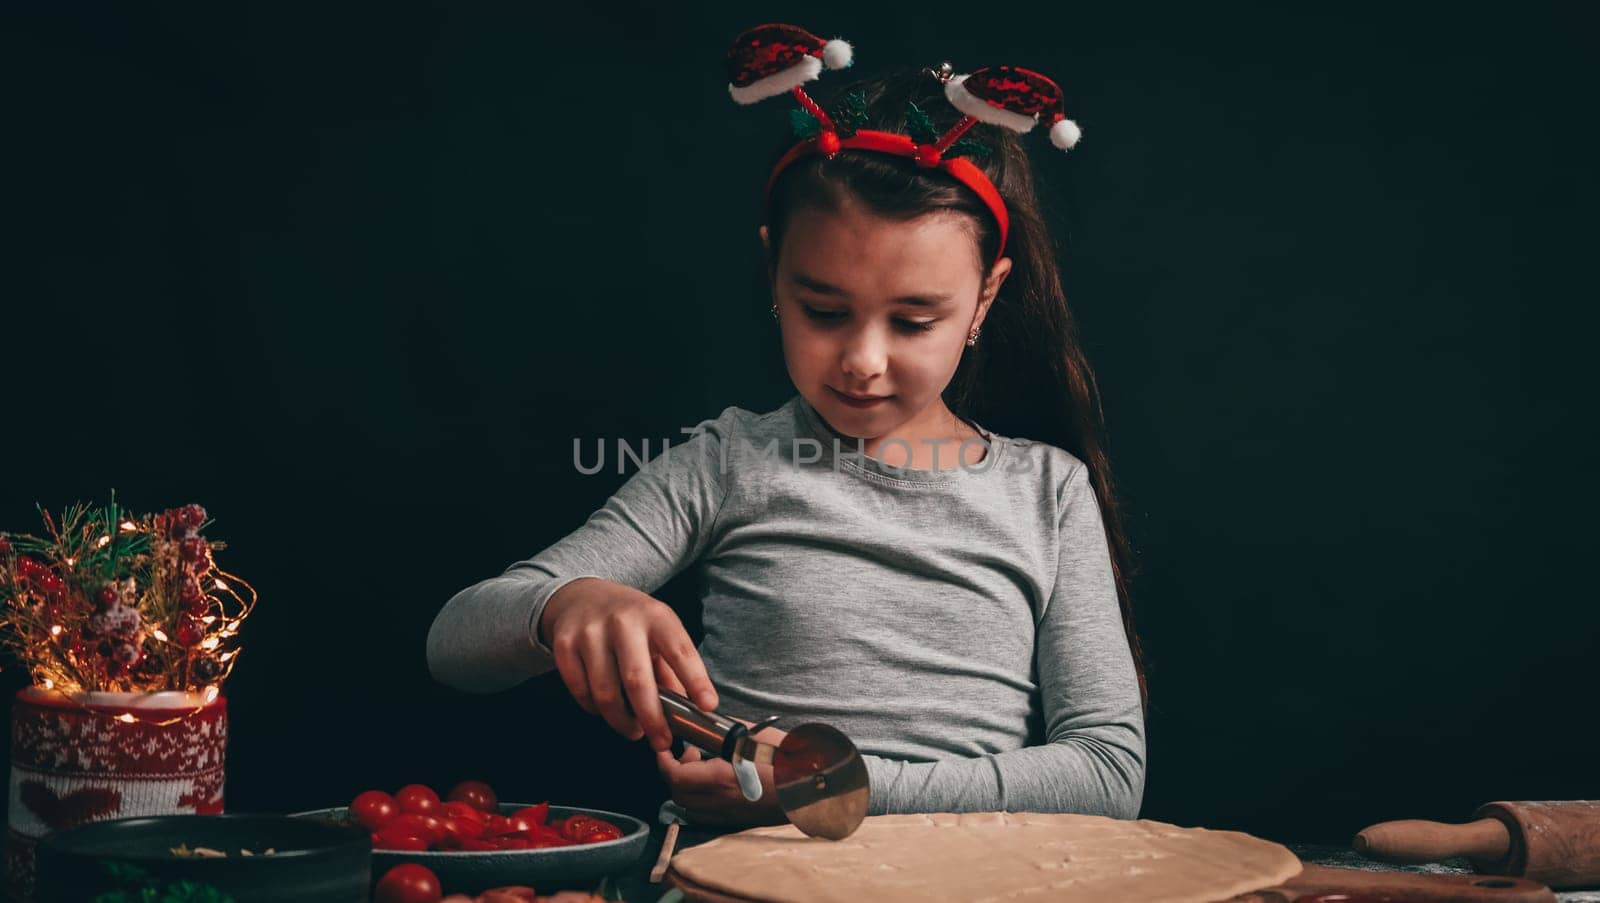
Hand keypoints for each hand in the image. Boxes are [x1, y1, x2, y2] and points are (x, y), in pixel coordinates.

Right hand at [539, 577, 717, 751]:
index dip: (696, 681)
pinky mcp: (565, 645)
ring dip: (621, 721)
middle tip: (661, 741)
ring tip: (633, 729)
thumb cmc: (629, 621)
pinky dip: (594, 709)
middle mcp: (623, 621)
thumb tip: (688, 709)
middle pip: (638, 680)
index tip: (707, 706)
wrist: (581, 596)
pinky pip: (581, 691)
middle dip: (652, 719)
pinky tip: (604, 708)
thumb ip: (672, 669)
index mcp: (655, 616)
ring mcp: (590, 632)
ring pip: (605, 693)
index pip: (680, 651)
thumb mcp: (658, 631)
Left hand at [656, 720, 789, 828]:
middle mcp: (719, 802)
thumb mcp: (756, 736)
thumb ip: (728, 730)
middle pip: (677, 792)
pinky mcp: (737, 821)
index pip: (674, 775)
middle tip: (688, 752)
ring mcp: (728, 815)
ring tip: (701, 767)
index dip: (663, 760)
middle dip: (674, 772)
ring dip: (686, 786)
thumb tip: (711, 723)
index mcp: (720, 779)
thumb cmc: (789, 761)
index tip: (664, 747)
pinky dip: (699, 799)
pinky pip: (705, 814)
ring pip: (689, 806)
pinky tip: (714, 783)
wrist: (813, 789)